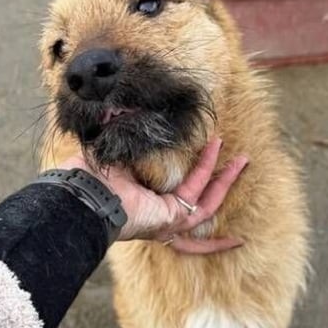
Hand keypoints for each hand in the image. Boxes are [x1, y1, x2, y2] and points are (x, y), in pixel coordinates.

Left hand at [59, 138, 247, 253]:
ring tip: (242, 159)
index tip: (202, 164)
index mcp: (142, 197)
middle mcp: (157, 210)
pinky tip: (230, 163)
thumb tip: (116, 109)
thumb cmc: (90, 176)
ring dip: (224, 181)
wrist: (85, 194)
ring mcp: (167, 219)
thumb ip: (120, 134)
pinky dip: (219, 183)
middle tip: (237, 160)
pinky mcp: (173, 219)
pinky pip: (203, 206)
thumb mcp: (110, 149)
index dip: (186, 181)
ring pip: (207, 203)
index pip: (169, 194)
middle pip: (197, 200)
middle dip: (219, 181)